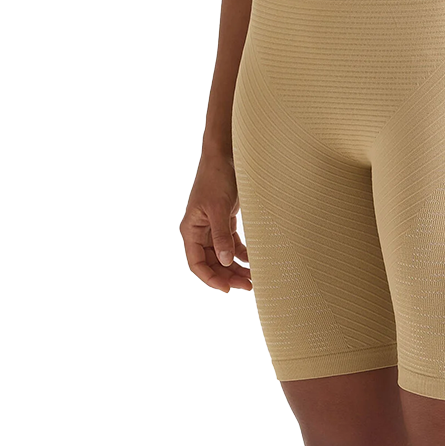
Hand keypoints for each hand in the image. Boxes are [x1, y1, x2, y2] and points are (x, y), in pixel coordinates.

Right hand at [179, 153, 251, 292]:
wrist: (225, 156)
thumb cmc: (216, 178)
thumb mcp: (218, 209)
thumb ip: (221, 237)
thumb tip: (226, 262)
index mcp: (190, 230)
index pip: (196, 264)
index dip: (211, 279)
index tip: (228, 289)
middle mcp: (198, 232)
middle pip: (212, 264)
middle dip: (228, 276)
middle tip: (248, 286)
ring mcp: (211, 228)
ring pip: (223, 257)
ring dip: (237, 269)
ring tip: (254, 278)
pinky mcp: (224, 223)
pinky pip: (232, 246)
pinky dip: (242, 255)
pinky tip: (254, 262)